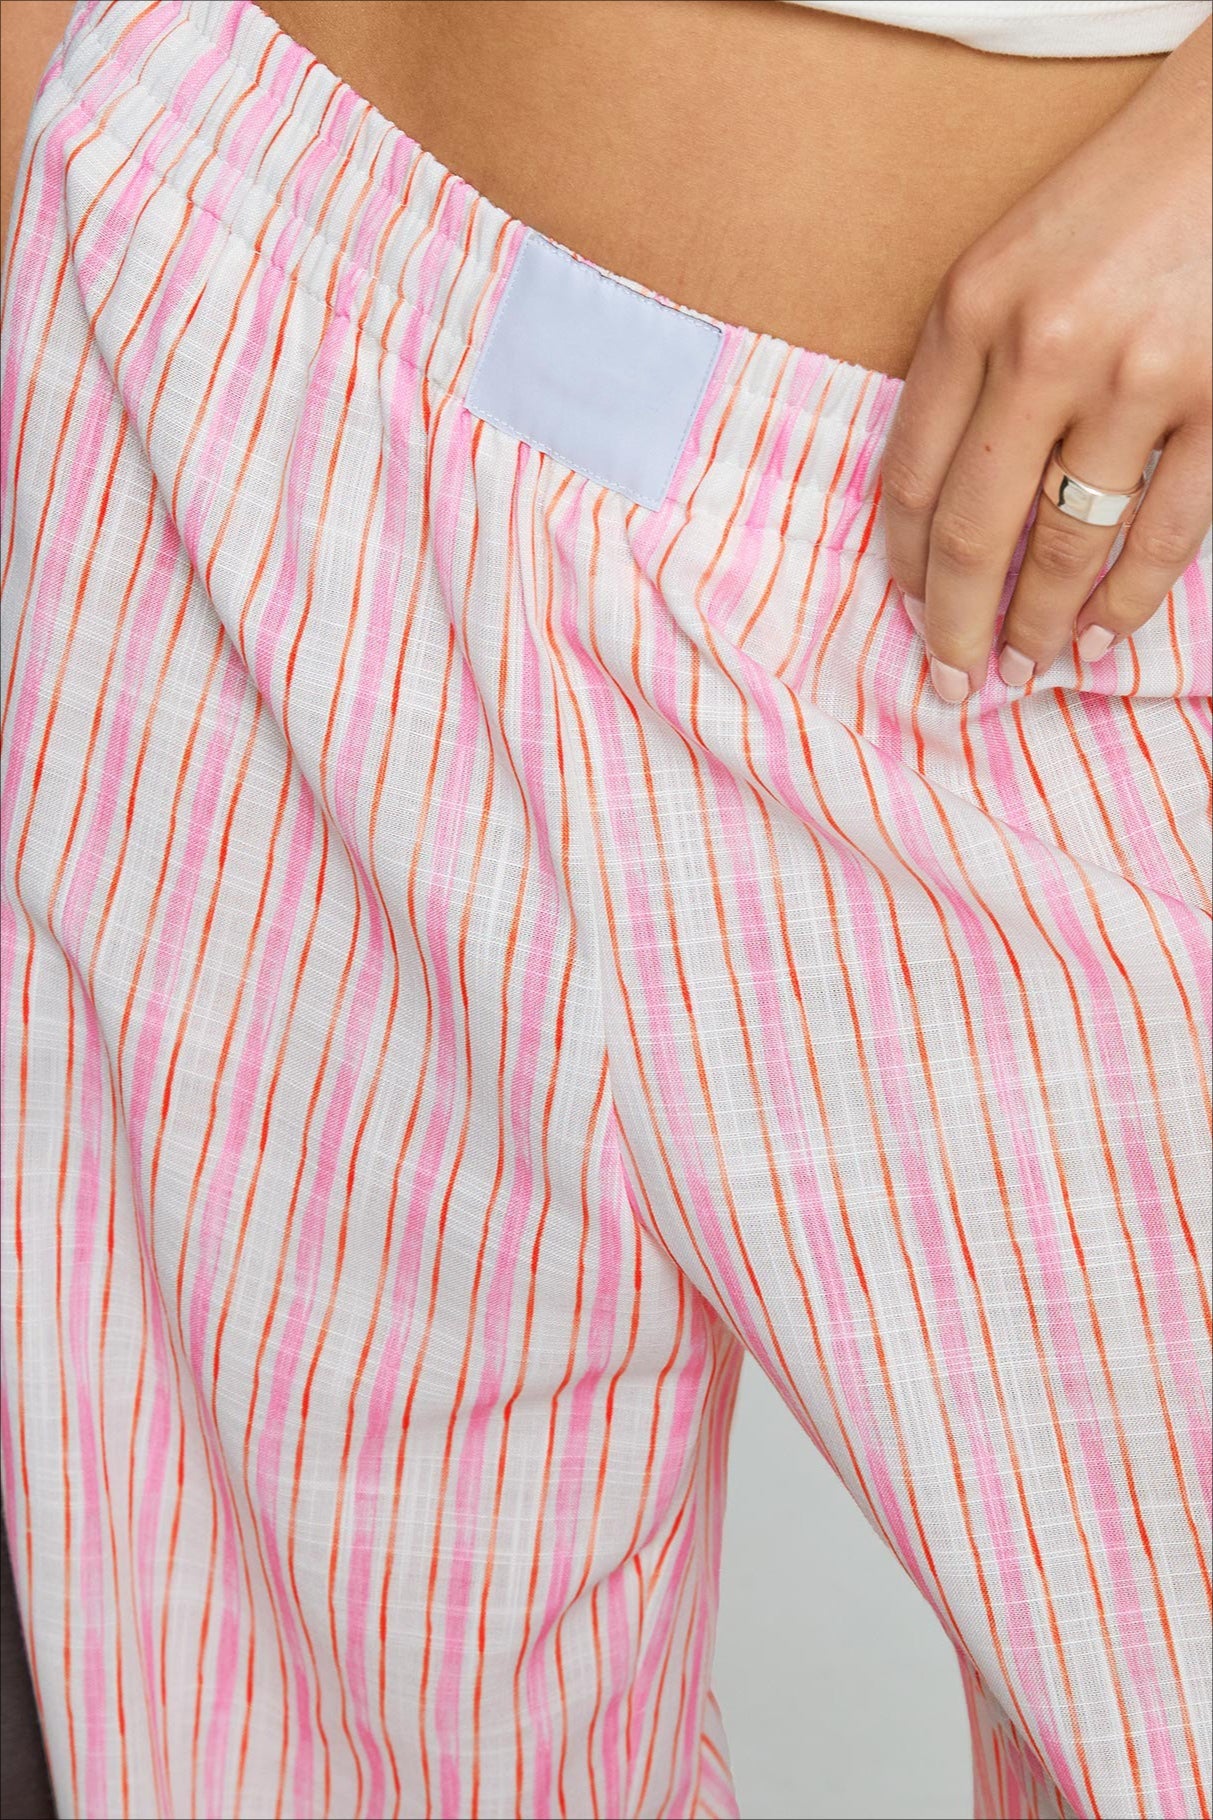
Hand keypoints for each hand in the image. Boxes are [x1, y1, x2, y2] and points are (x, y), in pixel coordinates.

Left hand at [879, 15, 1212, 703]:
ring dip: (1037, 625)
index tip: (907, 613)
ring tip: (1023, 669)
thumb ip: (959, 372)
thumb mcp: (1002, 265)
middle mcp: (1044, 351)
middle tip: (951, 684)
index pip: (911, 477)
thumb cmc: (1112, 204)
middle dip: (955, 626)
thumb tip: (929, 511)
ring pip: (1066, 546)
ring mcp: (1139, 380)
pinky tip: (1100, 638)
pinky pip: (1163, 535)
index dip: (903, 565)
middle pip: (974, 532)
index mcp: (971, 313)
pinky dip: (1127, 601)